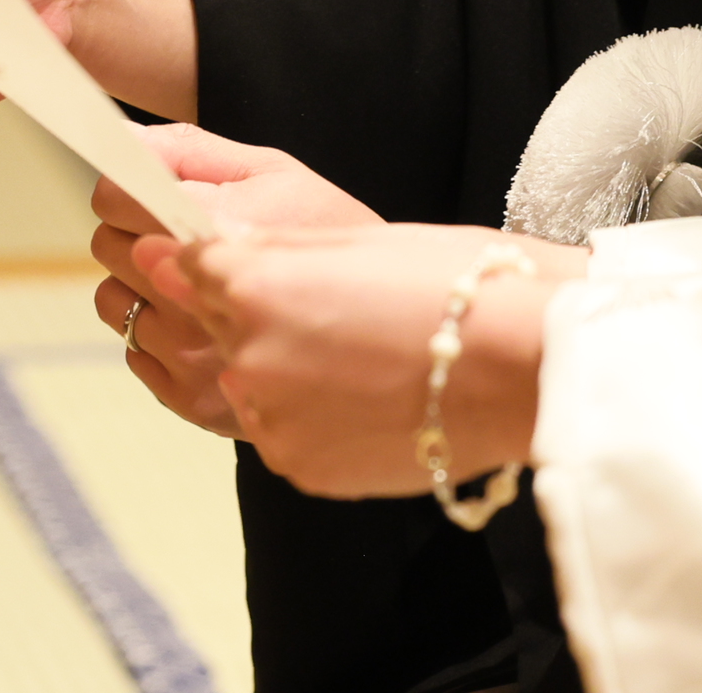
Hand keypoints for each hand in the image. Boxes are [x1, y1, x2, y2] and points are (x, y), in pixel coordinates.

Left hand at [88, 128, 378, 434]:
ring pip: (126, 320)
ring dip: (156, 305)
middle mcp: (214, 317)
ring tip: (222, 298)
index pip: (118, 203)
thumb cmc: (370, 248)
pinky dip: (178, 357)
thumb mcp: (284, 173)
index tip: (156, 200)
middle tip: (202, 245)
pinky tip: (235, 341)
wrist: (454, 348)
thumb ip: (195, 158)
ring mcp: (216, 378)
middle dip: (145, 244)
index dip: (135, 195)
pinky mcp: (218, 423)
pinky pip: (151, 373)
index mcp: (229, 241)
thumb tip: (125, 145)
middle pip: (115, 260)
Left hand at [136, 223, 587, 499]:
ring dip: (283, 370)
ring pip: (249, 383)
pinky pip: (283, 431)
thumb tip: (177, 254)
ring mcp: (271, 420)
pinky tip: (368, 396)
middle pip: (218, 327)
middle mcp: (247, 356)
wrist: (523, 368)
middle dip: (255, 316)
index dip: (212, 261)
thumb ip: (257, 249)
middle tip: (333, 311)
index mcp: (253, 284)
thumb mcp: (350, 235)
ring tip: (361, 357)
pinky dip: (311, 416)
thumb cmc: (454, 285)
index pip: (185, 266)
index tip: (232, 261)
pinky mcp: (298, 467)